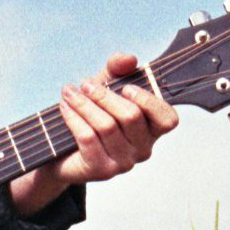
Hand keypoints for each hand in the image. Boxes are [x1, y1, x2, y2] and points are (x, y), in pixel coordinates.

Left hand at [10, 53, 177, 213]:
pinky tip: (64, 107)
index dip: (149, 101)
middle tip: (85, 84)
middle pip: (131, 116)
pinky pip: (88, 138)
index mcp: (152, 129)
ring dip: (84, 104)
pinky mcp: (101, 170)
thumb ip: (117, 68)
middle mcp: (143, 149)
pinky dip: (74, 118)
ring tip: (68, 92)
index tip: (126, 87)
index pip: (168, 119)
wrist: (61, 149)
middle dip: (104, 95)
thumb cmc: (91, 113)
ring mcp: (124, 163)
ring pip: (107, 126)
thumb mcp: (105, 85)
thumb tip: (129, 59)